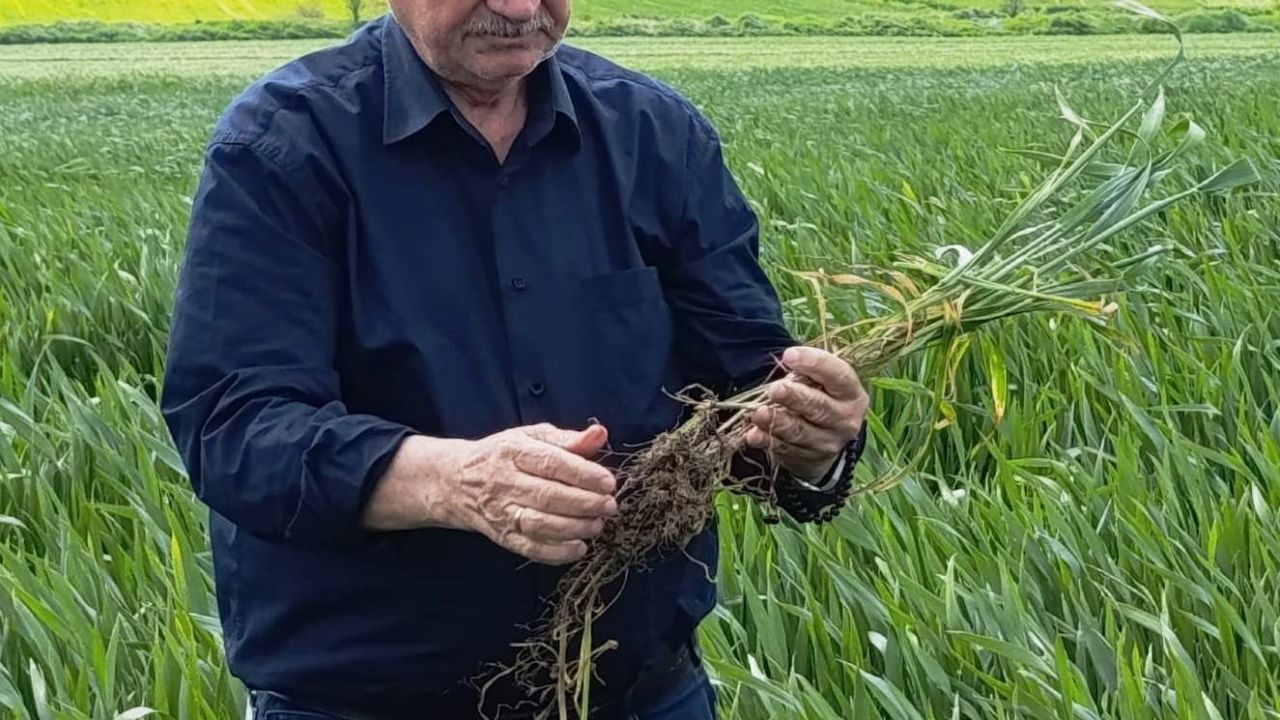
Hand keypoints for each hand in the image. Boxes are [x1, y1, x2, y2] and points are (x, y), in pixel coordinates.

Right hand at [363, 423, 617, 564]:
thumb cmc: (502, 455)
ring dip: (574, 528)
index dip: (583, 474)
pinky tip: (579, 548)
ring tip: (597, 525)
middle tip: (609, 505)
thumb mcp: (531, 437)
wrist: (454, 482)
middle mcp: (504, 482)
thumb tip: (600, 434)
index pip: (551, 463)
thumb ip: (567, 439)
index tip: (608, 482)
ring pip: (539, 525)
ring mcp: (500, 512)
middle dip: (584, 503)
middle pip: (547, 496)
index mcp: (513, 451)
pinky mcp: (501, 536)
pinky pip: (529, 548)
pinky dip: (556, 553)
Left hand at [744, 346, 868, 479]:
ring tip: (758, 413)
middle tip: (774, 389)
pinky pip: (785, 449)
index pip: (838, 376)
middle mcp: (845, 420)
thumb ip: (808, 373)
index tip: (789, 356)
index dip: (815, 364)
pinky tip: (753, 435)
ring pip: (800, 431)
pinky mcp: (808, 459)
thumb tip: (787, 362)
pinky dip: (767, 441)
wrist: (829, 439)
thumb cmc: (822, 397)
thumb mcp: (823, 383)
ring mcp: (827, 442)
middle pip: (819, 407)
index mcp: (851, 394)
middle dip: (794, 397)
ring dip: (777, 421)